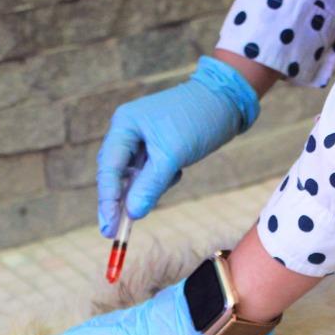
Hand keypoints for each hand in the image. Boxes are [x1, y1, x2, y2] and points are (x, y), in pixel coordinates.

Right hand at [97, 56, 259, 236]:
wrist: (227, 101)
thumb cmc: (197, 120)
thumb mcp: (172, 156)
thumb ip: (150, 186)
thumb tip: (132, 213)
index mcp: (124, 125)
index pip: (108, 168)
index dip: (107, 200)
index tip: (110, 228)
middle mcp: (128, 131)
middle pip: (114, 174)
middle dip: (117, 202)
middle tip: (114, 233)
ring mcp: (142, 140)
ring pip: (134, 177)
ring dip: (143, 190)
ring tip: (165, 183)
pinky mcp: (158, 147)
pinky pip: (150, 173)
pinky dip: (159, 181)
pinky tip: (177, 172)